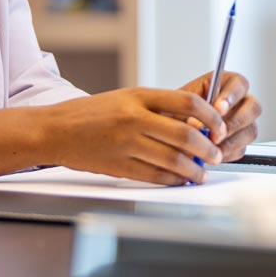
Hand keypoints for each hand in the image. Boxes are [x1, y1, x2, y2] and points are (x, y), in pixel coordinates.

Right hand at [36, 88, 224, 184]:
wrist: (55, 130)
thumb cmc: (93, 113)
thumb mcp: (127, 98)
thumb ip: (159, 108)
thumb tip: (197, 122)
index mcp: (139, 96)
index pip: (188, 102)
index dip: (211, 116)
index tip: (219, 126)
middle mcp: (134, 118)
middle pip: (185, 134)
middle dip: (207, 148)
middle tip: (216, 155)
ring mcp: (126, 144)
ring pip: (173, 160)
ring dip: (194, 169)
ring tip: (202, 172)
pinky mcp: (118, 166)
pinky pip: (155, 176)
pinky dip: (173, 180)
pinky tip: (181, 180)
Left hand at [181, 71, 261, 162]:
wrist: (168, 128)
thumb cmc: (174, 111)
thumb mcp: (180, 103)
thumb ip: (194, 108)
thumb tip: (201, 123)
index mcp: (226, 84)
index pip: (240, 84)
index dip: (232, 96)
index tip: (218, 109)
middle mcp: (239, 102)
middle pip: (253, 108)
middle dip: (234, 123)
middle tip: (215, 133)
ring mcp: (242, 122)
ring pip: (250, 131)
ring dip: (230, 142)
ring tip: (209, 146)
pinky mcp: (239, 142)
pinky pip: (241, 149)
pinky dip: (226, 154)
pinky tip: (211, 153)